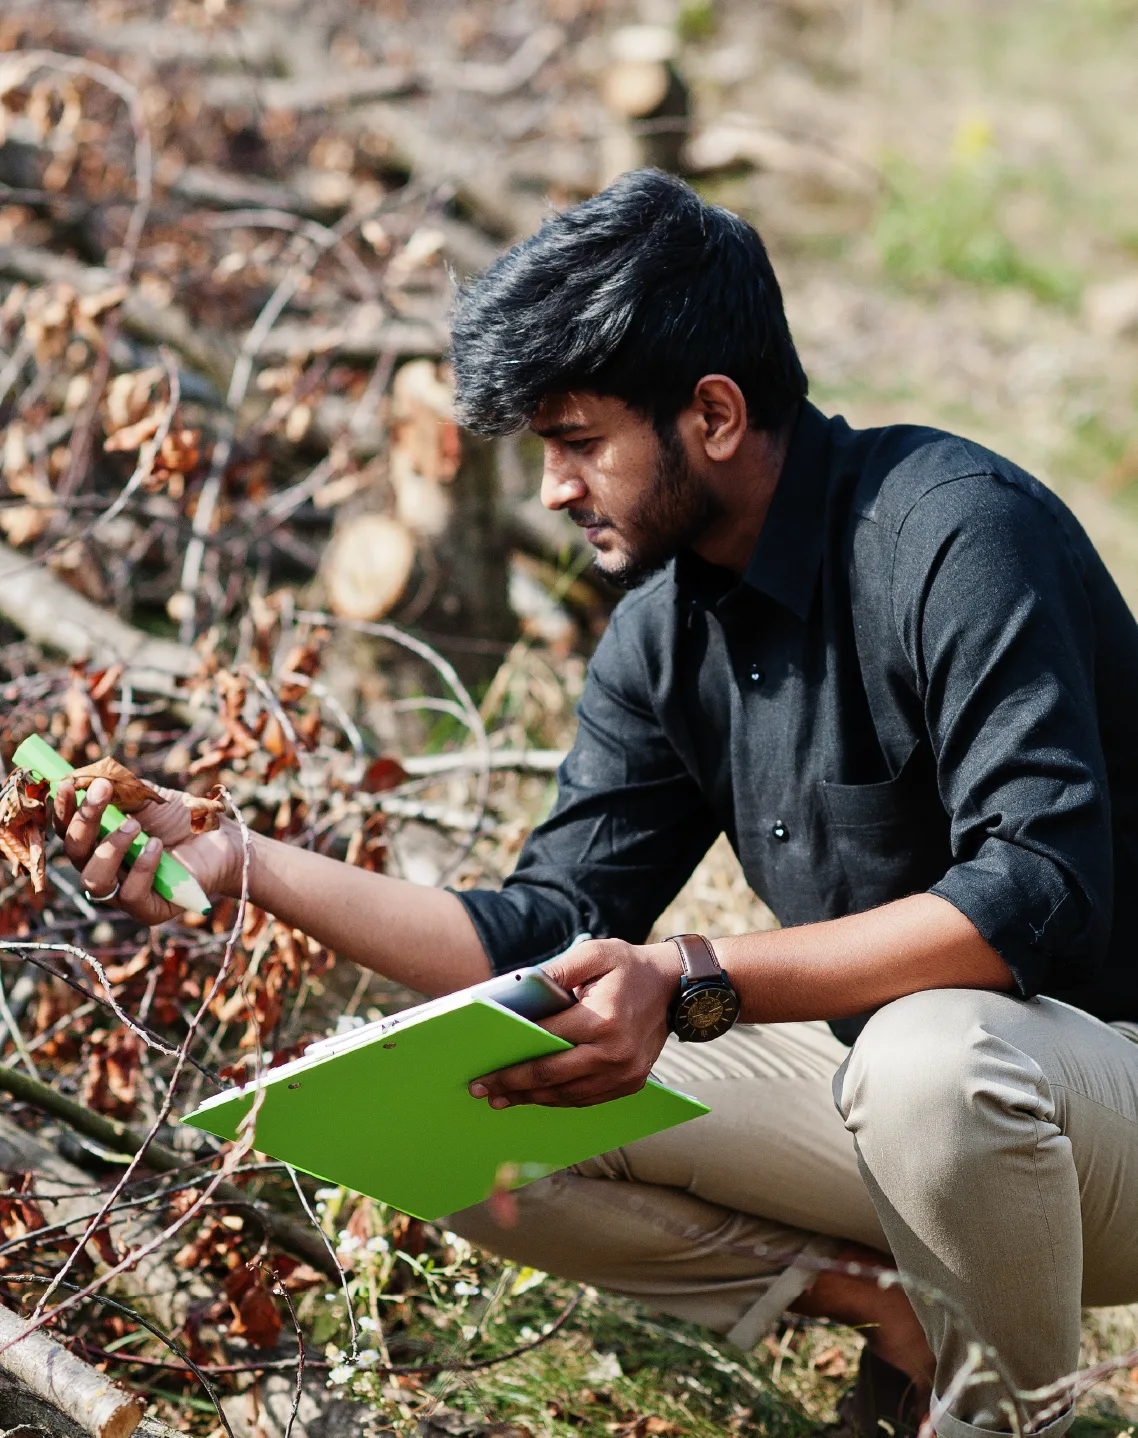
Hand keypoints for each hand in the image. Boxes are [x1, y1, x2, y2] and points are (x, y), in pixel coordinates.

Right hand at [53, 777, 244, 925]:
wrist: (222, 839)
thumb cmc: (183, 819)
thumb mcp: (149, 796)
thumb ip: (119, 788)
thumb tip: (86, 775)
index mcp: (98, 844)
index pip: (67, 831)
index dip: (62, 809)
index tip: (66, 784)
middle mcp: (104, 871)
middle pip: (75, 852)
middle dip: (86, 820)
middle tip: (103, 792)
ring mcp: (123, 894)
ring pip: (94, 880)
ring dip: (110, 848)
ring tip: (135, 825)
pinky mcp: (148, 910)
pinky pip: (130, 894)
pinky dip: (141, 866)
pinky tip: (158, 845)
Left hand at [468, 938, 680, 1107]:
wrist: (675, 986)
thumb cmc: (629, 966)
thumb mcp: (594, 953)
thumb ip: (558, 968)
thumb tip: (519, 988)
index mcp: (602, 1020)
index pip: (546, 1041)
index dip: (511, 1056)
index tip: (483, 1066)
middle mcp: (614, 1053)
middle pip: (552, 1076)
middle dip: (512, 1084)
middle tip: (480, 1090)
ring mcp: (625, 1074)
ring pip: (568, 1095)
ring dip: (532, 1098)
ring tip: (501, 1098)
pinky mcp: (630, 1083)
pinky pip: (587, 1099)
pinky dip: (558, 1099)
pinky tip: (536, 1096)